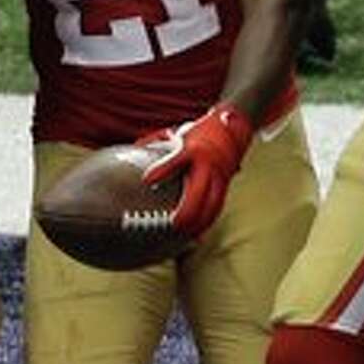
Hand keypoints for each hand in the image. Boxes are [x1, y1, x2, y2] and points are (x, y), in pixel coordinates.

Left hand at [139, 102, 253, 238]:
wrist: (232, 128)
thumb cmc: (198, 133)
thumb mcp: (176, 133)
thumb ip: (155, 143)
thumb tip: (132, 153)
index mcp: (191, 149)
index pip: (176, 160)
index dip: (162, 170)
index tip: (147, 180)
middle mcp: (207, 164)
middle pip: (198, 191)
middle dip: (186, 211)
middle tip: (172, 224)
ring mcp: (218, 176)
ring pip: (211, 204)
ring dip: (198, 222)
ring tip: (185, 234)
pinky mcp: (224, 185)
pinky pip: (217, 206)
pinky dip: (207, 221)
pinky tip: (199, 233)